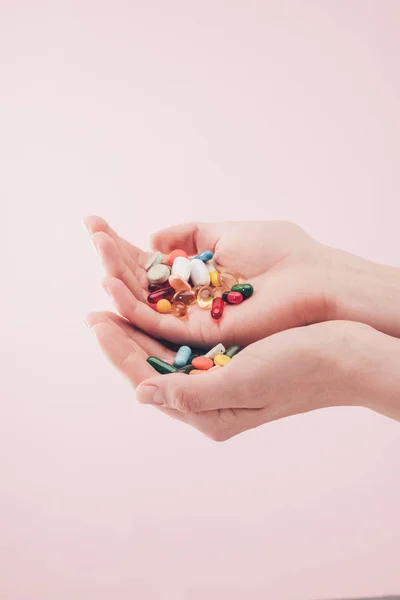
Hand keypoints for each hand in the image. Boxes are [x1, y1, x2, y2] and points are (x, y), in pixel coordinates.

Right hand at [84, 216, 399, 346]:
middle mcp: (189, 301)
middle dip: (114, 259)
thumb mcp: (227, 233)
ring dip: (117, 278)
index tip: (96, 223)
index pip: (150, 263)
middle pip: (141, 284)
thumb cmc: (280, 253)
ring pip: (142, 304)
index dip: (123, 245)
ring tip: (97, 249)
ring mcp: (192, 320)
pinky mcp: (198, 336)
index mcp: (196, 276)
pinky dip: (132, 305)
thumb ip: (189, 234)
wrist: (312, 280)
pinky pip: (156, 324)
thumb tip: (154, 236)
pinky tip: (111, 283)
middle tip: (92, 232)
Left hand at [85, 313, 399, 439]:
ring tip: (117, 303)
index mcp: (208, 413)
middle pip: (153, 365)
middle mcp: (208, 398)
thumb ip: (191, 394)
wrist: (344, 354)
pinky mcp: (229, 358)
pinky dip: (168, 320)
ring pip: (167, 351)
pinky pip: (187, 341)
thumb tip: (140, 393)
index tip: (97, 321)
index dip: (120, 350)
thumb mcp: (244, 384)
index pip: (150, 379)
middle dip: (123, 337)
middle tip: (96, 309)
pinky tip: (155, 303)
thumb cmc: (300, 370)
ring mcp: (218, 377)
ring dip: (141, 326)